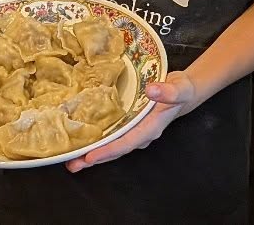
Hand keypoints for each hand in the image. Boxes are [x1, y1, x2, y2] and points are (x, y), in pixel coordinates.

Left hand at [66, 71, 197, 172]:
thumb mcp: (179, 88)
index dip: (108, 151)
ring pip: (111, 146)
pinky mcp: (129, 126)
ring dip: (92, 153)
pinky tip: (82, 142)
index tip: (90, 156)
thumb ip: (168, 91)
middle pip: (115, 150)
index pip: (126, 143)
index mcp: (150, 128)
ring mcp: (134, 132)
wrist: (182, 92)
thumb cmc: (181, 90)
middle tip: (72, 165)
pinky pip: (112, 137)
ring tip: (71, 160)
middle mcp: (140, 134)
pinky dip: (97, 142)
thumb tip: (152, 90)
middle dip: (94, 158)